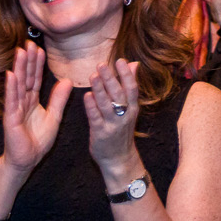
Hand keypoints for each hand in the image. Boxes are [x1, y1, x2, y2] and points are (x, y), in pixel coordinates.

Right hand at [0, 44, 70, 174]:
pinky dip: (11, 87)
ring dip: (18, 68)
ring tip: (20, 52)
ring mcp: (15, 109)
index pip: (35, 78)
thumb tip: (67, 80)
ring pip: (17, 85)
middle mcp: (22, 101)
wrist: (27, 160)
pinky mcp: (10, 118)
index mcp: (32, 101)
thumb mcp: (54, 116)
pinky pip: (11, 100)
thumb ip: (58, 99)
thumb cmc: (37, 140)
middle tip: (28, 43)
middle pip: (25, 77)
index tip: (39, 48)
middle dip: (27, 61)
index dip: (37, 64)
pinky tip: (11, 74)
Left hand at [82, 59, 142, 174]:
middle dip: (110, 79)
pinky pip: (95, 118)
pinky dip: (91, 106)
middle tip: (102, 65)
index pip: (132, 88)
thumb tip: (133, 64)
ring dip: (100, 89)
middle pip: (119, 95)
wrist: (119, 159)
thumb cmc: (122, 130)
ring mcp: (113, 125)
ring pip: (106, 105)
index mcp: (133, 108)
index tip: (120, 61)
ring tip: (93, 76)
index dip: (126, 75)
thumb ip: (129, 86)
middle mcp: (124, 116)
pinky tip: (87, 96)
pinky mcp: (101, 133)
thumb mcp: (130, 109)